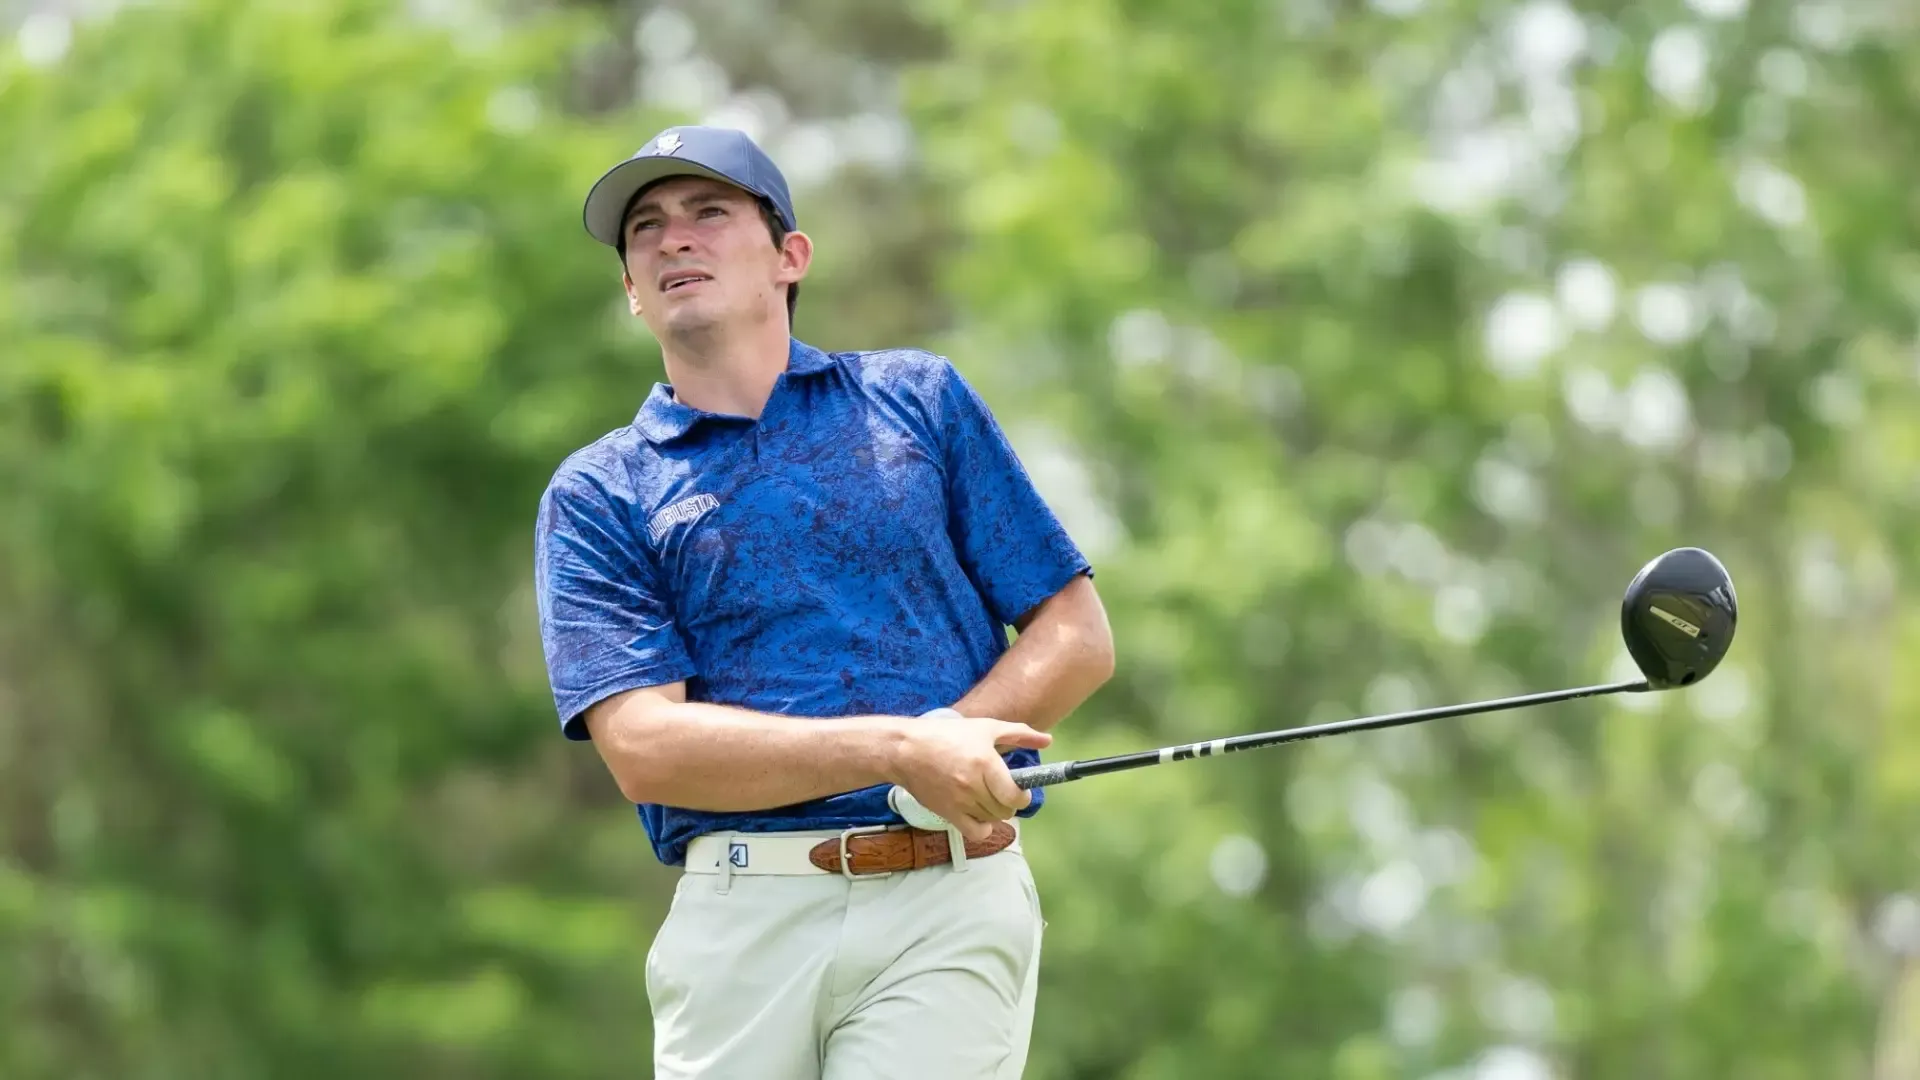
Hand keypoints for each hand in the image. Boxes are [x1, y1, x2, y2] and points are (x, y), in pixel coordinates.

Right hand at [888, 711, 1050, 842]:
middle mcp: (973, 785)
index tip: (1021, 790)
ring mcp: (959, 802)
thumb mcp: (985, 728)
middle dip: (1009, 803)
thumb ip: (1019, 734)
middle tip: (1003, 791)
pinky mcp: (947, 813)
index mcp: (985, 763)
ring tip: (988, 798)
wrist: (905, 750)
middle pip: (1005, 810)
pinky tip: (980, 816)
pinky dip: (982, 829)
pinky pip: (974, 833)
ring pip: (992, 820)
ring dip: (995, 812)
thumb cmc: (946, 735)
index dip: (1023, 796)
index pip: (1014, 795)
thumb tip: (1048, 740)